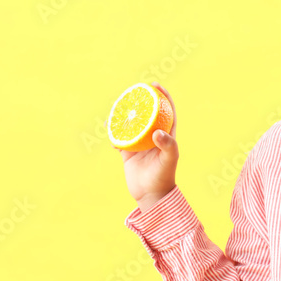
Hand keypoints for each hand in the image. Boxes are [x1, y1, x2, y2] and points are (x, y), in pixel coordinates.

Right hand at [118, 81, 178, 212]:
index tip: (155, 85)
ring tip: (118, 108)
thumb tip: (157, 133)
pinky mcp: (128, 151)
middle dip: (140, 101)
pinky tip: (111, 132)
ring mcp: (140, 142)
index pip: (167, 110)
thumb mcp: (169, 159)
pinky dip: (114, 134)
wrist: (151, 195)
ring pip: (131, 124)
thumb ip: (167, 145)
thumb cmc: (164, 176)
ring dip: (124, 115)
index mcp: (167, 134)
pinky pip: (119, 137)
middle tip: (132, 92)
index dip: (163, 96)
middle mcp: (153, 136)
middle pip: (147, 113)